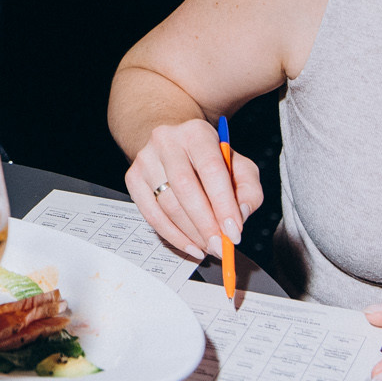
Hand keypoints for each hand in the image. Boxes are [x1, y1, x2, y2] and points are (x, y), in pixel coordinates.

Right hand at [126, 118, 262, 260]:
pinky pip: (151, 214)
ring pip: (167, 204)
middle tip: (220, 247)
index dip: (223, 204)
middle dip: (205, 224)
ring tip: (209, 247)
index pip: (211, 169)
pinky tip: (190, 246)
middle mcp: (167, 141)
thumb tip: (241, 214)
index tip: (234, 232)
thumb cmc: (211, 160)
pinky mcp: (133, 178)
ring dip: (191, 233)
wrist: (174, 146)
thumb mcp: (239, 166)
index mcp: (197, 133)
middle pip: (185, 187)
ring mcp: (145, 159)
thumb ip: (248, 190)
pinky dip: (172, 236)